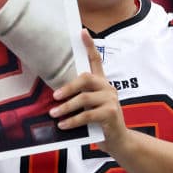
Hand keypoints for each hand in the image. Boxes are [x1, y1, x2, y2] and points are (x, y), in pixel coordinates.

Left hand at [48, 30, 126, 148]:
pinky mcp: (111, 113)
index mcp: (102, 83)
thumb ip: (80, 98)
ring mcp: (111, 100)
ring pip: (84, 98)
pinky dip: (73, 120)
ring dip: (66, 107)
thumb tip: (55, 96)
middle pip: (86, 78)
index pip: (96, 60)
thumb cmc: (100, 122)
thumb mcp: (90, 106)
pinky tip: (63, 125)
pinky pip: (87, 115)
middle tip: (54, 96)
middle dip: (69, 86)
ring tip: (53, 113)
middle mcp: (108, 87)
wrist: (119, 141)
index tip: (82, 31)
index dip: (89, 45)